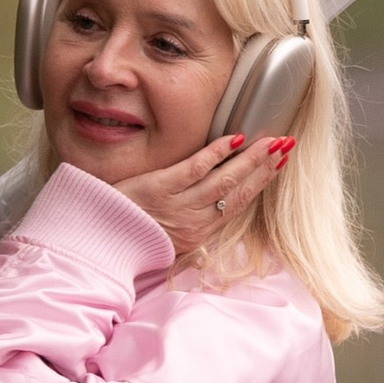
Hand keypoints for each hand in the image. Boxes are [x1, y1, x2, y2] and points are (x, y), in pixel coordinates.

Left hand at [112, 133, 294, 263]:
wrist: (98, 243)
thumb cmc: (130, 237)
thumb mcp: (168, 239)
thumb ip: (191, 223)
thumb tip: (212, 205)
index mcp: (197, 235)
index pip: (236, 205)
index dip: (260, 184)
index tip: (278, 166)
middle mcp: (193, 222)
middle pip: (237, 192)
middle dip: (264, 168)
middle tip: (286, 147)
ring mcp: (177, 205)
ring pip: (223, 181)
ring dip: (250, 159)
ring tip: (270, 141)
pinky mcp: (159, 189)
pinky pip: (194, 169)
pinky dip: (216, 153)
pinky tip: (233, 138)